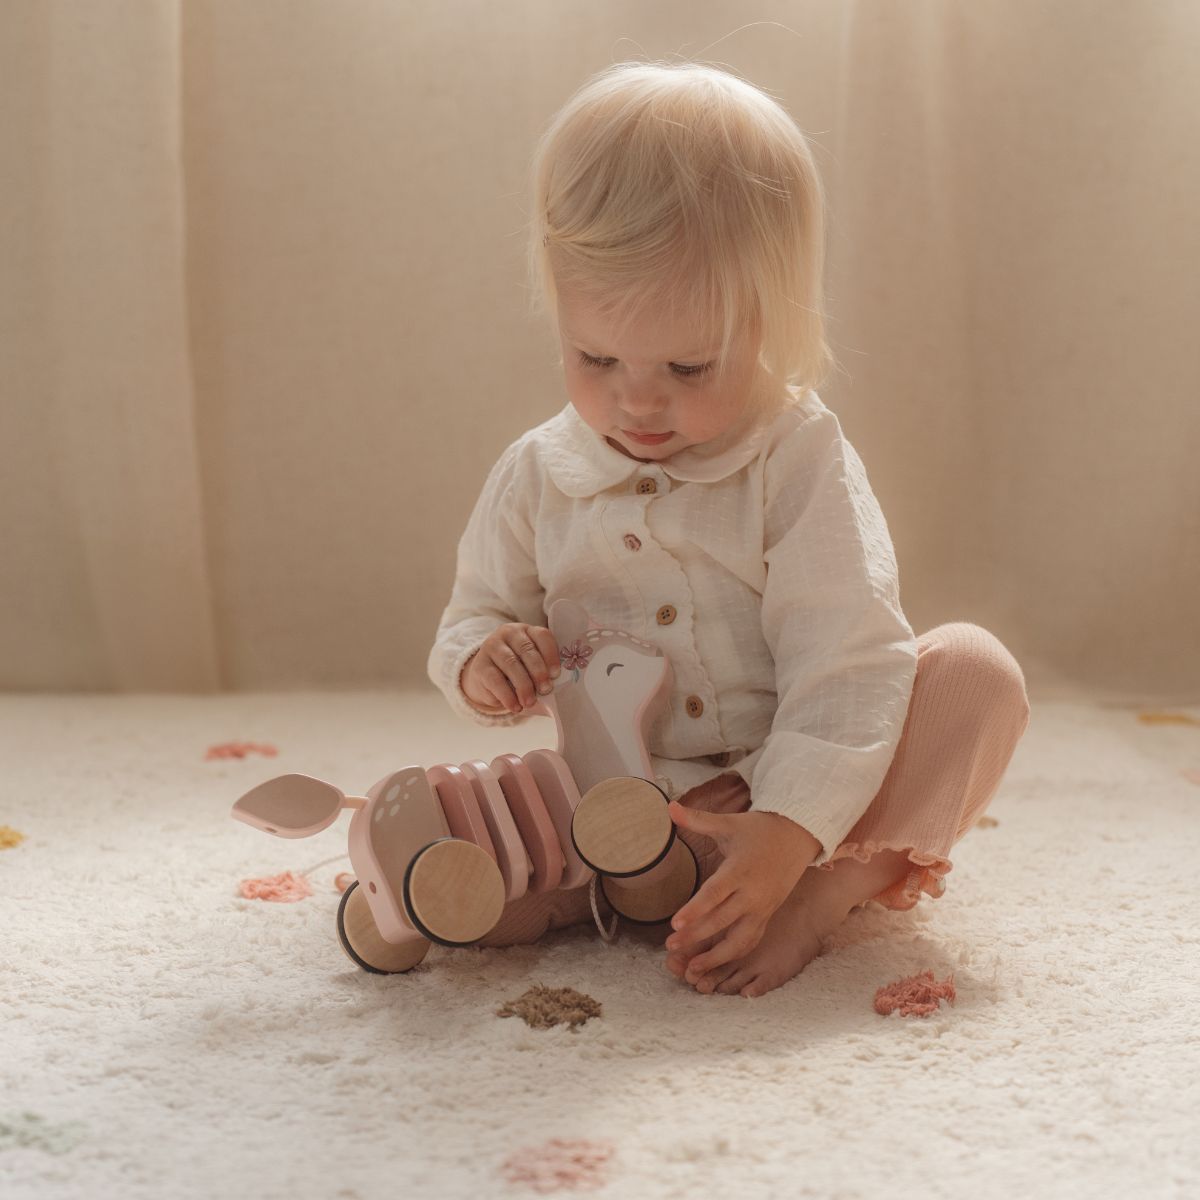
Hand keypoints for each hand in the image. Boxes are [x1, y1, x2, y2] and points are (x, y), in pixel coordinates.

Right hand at [461, 622, 560, 715]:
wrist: (487, 680)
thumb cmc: (519, 672)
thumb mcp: (532, 668)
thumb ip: (545, 674)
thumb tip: (557, 692)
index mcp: (527, 631)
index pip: (542, 636)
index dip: (551, 654)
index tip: (556, 674)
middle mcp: (508, 634)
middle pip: (526, 649)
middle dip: (538, 671)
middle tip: (546, 690)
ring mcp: (492, 647)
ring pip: (511, 663)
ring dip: (524, 685)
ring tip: (530, 702)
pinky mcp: (480, 665)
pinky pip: (495, 680)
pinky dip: (507, 696)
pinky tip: (515, 706)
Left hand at [664, 803, 820, 981]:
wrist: (798, 837)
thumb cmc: (758, 830)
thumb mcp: (729, 823)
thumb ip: (698, 820)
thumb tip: (669, 806)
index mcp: (740, 870)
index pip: (714, 894)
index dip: (695, 910)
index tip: (675, 924)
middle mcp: (753, 894)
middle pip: (722, 921)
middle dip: (696, 936)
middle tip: (670, 946)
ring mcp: (762, 908)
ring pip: (739, 940)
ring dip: (715, 956)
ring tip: (691, 968)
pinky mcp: (767, 916)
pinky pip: (750, 941)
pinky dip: (733, 955)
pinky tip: (714, 964)